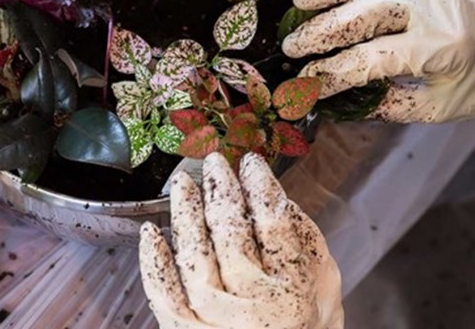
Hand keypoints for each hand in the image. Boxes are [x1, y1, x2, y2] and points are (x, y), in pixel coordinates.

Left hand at [139, 153, 342, 328]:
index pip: (273, 225)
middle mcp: (256, 312)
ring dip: (187, 217)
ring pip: (196, 264)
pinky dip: (155, 265)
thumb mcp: (323, 277)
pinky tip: (151, 233)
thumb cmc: (308, 320)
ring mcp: (219, 326)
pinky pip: (166, 300)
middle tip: (215, 164)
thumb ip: (299, 235)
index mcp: (294, 294)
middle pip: (232, 240)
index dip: (260, 186)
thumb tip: (264, 191)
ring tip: (184, 186)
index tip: (251, 162)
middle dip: (221, 193)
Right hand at [281, 0, 474, 123]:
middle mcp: (435, 10)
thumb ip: (392, 105)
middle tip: (292, 45)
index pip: (370, 60)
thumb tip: (342, 101)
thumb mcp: (442, 109)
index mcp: (439, 51)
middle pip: (365, 16)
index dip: (332, 73)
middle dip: (323, 33)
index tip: (305, 83)